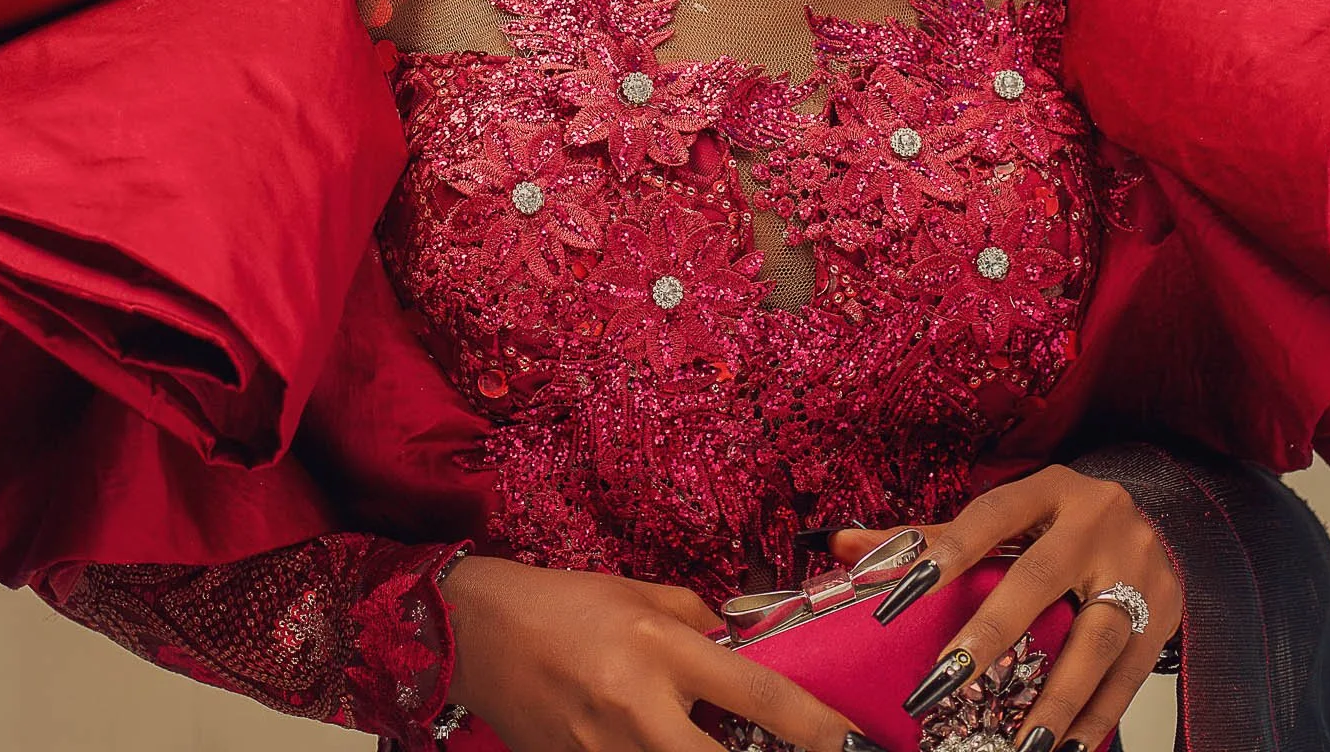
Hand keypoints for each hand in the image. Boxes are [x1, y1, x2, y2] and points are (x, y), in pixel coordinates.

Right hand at [441, 554, 884, 751]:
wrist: (477, 630)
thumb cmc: (564, 603)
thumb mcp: (639, 593)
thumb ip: (698, 622)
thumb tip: (743, 646)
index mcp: (662, 649)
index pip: (757, 694)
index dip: (815, 728)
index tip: (852, 744)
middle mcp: (640, 708)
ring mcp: (606, 751)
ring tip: (717, 741)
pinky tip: (674, 743)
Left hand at [826, 465, 1181, 751]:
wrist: (1160, 522)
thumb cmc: (1063, 522)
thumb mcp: (1010, 517)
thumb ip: (931, 536)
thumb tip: (844, 545)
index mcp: (1051, 488)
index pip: (994, 513)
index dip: (949, 548)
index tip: (903, 593)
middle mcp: (1096, 520)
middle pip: (1040, 577)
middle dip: (991, 634)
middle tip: (943, 681)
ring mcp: (1138, 567)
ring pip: (1096, 635)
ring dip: (1056, 695)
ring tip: (1019, 741)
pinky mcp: (1165, 613)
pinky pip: (1130, 674)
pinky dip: (1097, 716)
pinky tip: (1065, 747)